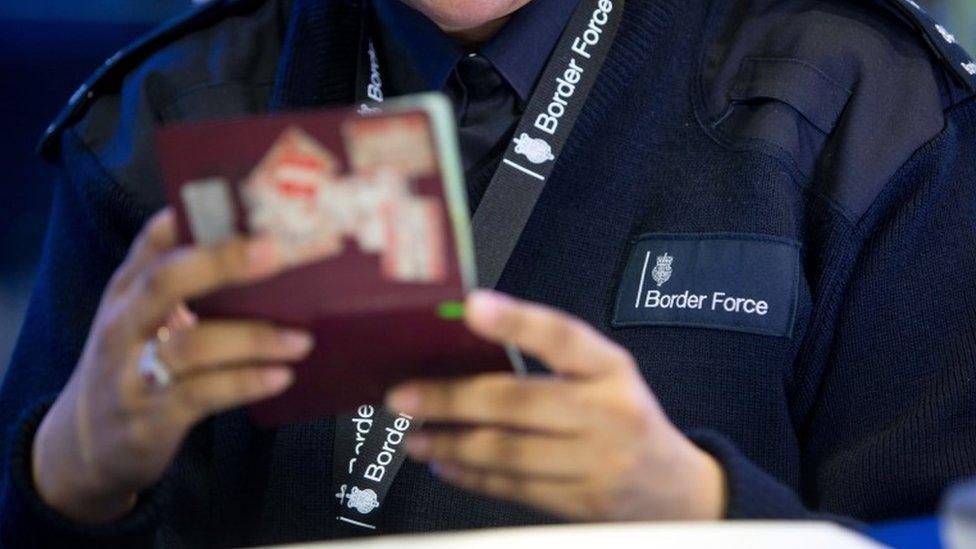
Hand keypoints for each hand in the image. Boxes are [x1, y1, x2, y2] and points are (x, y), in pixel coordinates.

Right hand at [32, 209, 314, 523]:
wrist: (82, 448)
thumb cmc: (132, 365)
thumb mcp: (141, 318)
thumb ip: (185, 284)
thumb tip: (258, 246)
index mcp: (127, 290)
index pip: (154, 240)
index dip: (195, 216)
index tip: (243, 200)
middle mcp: (124, 324)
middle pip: (166, 281)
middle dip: (222, 261)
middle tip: (277, 251)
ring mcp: (133, 372)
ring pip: (192, 345)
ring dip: (253, 338)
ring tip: (301, 338)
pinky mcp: (152, 418)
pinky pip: (202, 394)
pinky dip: (245, 382)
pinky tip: (280, 376)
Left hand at [386, 291, 725, 520]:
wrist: (678, 489)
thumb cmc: (625, 418)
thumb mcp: (605, 377)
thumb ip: (551, 360)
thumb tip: (466, 348)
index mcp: (612, 369)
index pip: (563, 337)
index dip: (517, 320)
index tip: (472, 306)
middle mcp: (608, 413)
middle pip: (519, 402)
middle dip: (452, 398)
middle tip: (404, 396)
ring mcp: (597, 463)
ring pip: (508, 451)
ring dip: (451, 443)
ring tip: (415, 435)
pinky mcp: (582, 503)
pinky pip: (514, 488)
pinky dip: (473, 475)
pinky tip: (446, 462)